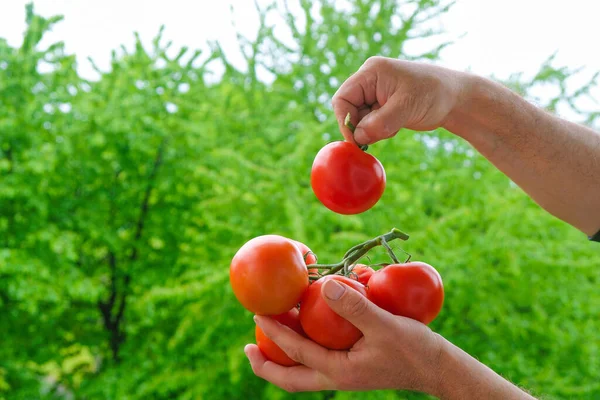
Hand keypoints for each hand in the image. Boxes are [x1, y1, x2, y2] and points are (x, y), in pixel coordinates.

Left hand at [244, 279, 444, 393]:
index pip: (296, 353)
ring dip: (284, 356)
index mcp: (339, 371)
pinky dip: (308, 345)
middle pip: (291, 378)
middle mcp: (337, 376)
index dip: (274, 334)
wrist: (438, 368)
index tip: (257, 315)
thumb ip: (354, 306)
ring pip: (304, 371)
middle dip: (267, 366)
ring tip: (269, 335)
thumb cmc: (414, 349)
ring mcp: (345, 373)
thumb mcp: (384, 325)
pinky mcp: (353, 365)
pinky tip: (309, 325)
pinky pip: (321, 358)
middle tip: (248, 348)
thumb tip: (324, 285)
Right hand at [332, 56, 465, 144]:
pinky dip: (380, 131)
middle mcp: (370, 81)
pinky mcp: (382, 106)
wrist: (456, 98)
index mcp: (371, 72)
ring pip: (360, 120)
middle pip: (349, 110)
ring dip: (372, 130)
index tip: (356, 140)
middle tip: (382, 134)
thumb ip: (380, 123)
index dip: (345, 120)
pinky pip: (370, 124)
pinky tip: (397, 126)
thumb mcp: (406, 108)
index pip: (343, 98)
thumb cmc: (434, 95)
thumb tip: (358, 137)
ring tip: (395, 126)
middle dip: (362, 126)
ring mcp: (376, 94)